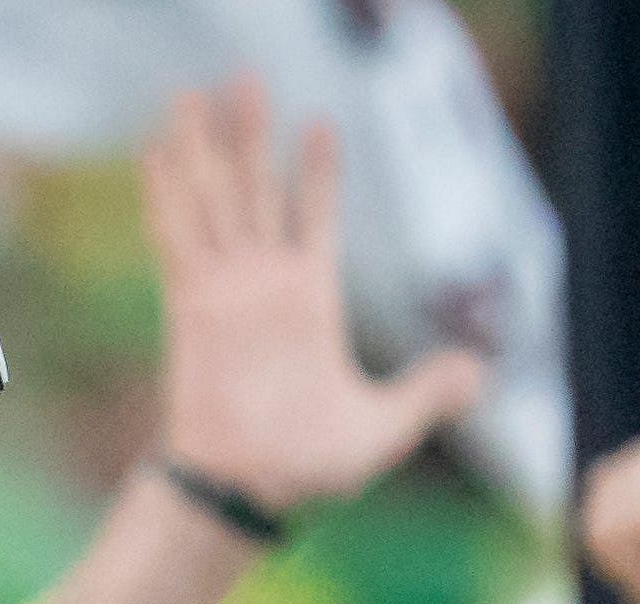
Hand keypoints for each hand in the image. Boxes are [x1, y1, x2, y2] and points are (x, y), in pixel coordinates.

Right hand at [147, 79, 488, 517]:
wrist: (249, 491)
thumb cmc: (309, 468)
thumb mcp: (384, 427)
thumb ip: (427, 394)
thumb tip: (481, 375)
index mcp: (310, 298)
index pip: (315, 217)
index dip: (317, 172)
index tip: (321, 123)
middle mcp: (264, 283)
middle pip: (256, 189)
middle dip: (251, 134)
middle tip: (245, 77)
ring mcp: (225, 289)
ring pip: (214, 199)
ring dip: (204, 147)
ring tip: (193, 94)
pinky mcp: (192, 305)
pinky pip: (176, 237)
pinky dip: (167, 194)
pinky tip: (158, 151)